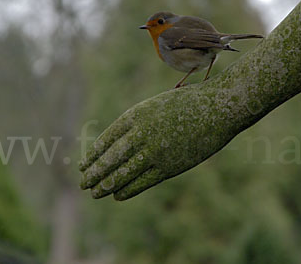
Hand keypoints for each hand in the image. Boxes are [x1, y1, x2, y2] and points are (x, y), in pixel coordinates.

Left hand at [79, 79, 240, 199]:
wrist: (217, 108)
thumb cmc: (188, 104)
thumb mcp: (157, 106)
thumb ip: (140, 123)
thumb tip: (121, 142)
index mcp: (137, 115)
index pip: (107, 139)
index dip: (93, 155)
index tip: (83, 165)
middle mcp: (142, 133)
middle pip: (112, 158)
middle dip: (95, 173)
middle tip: (83, 183)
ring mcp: (156, 151)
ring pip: (124, 172)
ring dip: (107, 185)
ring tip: (95, 193)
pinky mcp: (170, 165)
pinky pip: (143, 181)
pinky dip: (128, 189)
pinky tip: (118, 195)